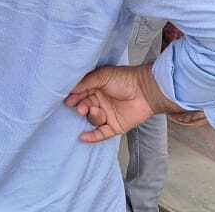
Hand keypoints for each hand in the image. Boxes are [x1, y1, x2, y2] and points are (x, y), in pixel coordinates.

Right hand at [64, 65, 180, 143]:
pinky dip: (92, 137)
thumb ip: (86, 83)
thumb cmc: (124, 79)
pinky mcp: (115, 127)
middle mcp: (101, 102)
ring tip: (96, 111)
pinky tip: (83, 137)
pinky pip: (101, 134)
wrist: (145, 90)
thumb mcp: (102, 76)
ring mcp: (108, 115)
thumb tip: (71, 90)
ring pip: (93, 120)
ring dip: (92, 117)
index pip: (81, 94)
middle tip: (80, 109)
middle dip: (81, 108)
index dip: (75, 98)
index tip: (68, 101)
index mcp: (97, 88)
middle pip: (85, 108)